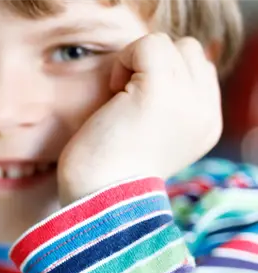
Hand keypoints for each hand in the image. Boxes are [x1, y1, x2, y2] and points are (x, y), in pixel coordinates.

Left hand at [57, 33, 222, 204]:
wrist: (95, 200)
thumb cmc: (104, 173)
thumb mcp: (147, 139)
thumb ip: (165, 108)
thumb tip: (149, 75)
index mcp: (206, 126)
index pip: (198, 71)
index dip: (161, 77)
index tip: (134, 109)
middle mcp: (205, 113)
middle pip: (188, 53)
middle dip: (151, 67)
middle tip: (123, 101)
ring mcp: (186, 100)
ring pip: (170, 45)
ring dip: (137, 63)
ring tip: (118, 99)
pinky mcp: (159, 90)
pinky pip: (148, 45)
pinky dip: (124, 60)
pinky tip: (111, 94)